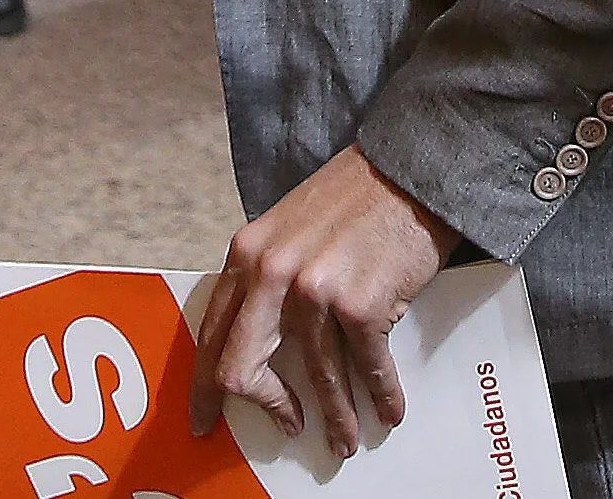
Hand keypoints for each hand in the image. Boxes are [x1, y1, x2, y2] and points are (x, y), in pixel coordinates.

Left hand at [187, 146, 460, 457]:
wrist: (407, 173)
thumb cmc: (352, 201)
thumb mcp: (286, 231)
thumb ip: (265, 279)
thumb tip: (258, 343)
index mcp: (245, 255)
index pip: (211, 333)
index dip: (205, 385)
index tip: (204, 418)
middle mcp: (272, 274)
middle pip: (242, 365)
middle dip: (262, 406)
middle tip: (282, 428)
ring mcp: (315, 291)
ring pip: (315, 378)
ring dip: (334, 417)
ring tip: (343, 440)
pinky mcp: (361, 306)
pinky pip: (367, 368)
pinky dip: (380, 396)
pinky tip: (388, 411)